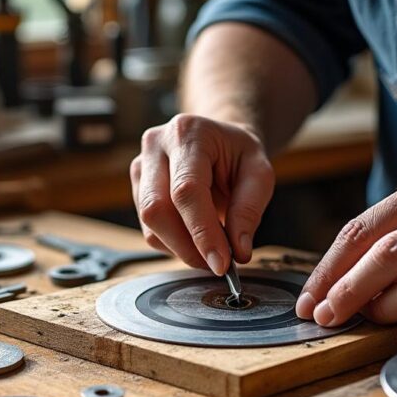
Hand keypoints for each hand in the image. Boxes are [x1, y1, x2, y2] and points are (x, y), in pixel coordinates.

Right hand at [130, 114, 274, 273]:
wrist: (219, 140)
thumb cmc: (238, 153)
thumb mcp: (260, 173)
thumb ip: (249, 210)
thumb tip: (237, 251)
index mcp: (188, 133)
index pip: (186, 191)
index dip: (202, 232)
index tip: (221, 263)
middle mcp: (156, 146)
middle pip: (156, 209)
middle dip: (188, 247)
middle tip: (218, 264)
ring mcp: (141, 167)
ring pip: (150, 224)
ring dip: (182, 248)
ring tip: (212, 247)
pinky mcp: (136, 188)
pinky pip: (149, 229)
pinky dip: (175, 243)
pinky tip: (195, 236)